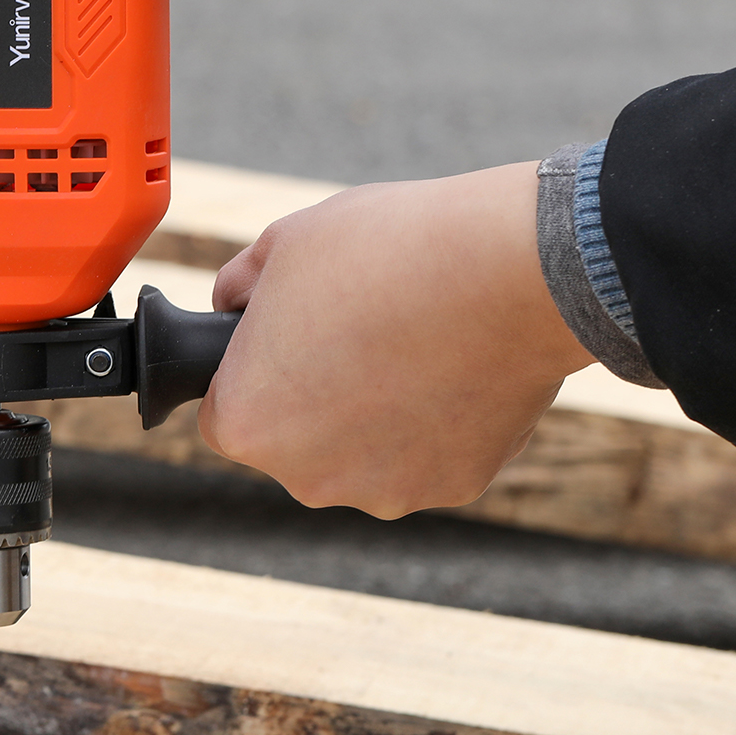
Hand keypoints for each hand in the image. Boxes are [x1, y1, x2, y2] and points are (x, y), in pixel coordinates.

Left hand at [198, 163, 592, 517]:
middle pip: (295, 438)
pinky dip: (434, 420)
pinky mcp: (454, 488)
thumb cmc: (386, 250)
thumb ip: (239, 287)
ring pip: (362, 451)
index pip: (228, 407)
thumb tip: (233, 302)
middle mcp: (306, 478)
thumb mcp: (283, 244)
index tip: (291, 332)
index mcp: (247, 423)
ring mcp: (384, 491)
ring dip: (375, 411)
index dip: (255, 365)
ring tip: (409, 340)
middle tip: (356, 327)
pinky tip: (452, 364)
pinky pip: (427, 454)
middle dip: (315, 393)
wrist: (508, 268)